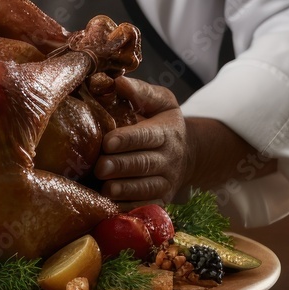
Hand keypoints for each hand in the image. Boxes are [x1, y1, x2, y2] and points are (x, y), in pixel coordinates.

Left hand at [94, 76, 191, 204]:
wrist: (188, 153)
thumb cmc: (163, 122)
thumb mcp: (161, 101)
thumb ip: (141, 91)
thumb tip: (118, 81)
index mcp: (167, 132)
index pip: (147, 136)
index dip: (128, 139)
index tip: (108, 141)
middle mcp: (170, 159)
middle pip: (145, 164)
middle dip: (122, 166)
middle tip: (100, 167)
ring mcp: (167, 182)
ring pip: (146, 188)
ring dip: (125, 189)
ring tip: (106, 188)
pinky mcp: (162, 200)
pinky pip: (147, 206)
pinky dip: (130, 208)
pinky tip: (112, 207)